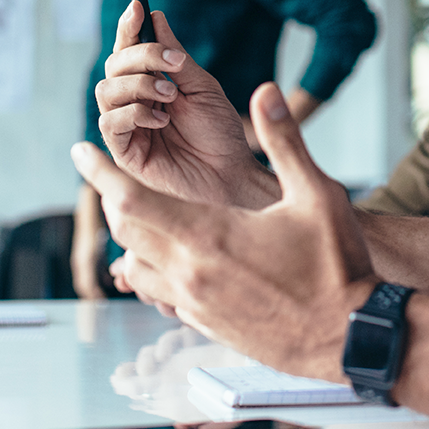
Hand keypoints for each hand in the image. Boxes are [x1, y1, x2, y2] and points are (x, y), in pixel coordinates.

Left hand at [71, 81, 376, 380]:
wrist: (350, 336)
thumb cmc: (338, 265)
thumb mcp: (317, 195)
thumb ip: (285, 141)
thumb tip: (266, 91)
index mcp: (208, 236)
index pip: (131, 199)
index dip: (99, 173)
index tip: (79, 151)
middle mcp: (190, 273)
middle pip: (125, 231)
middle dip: (112, 199)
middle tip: (109, 176)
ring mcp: (195, 304)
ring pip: (137, 266)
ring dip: (130, 237)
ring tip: (138, 213)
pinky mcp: (206, 326)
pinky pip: (160, 293)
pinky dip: (153, 270)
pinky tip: (172, 258)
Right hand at [95, 3, 277, 206]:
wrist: (232, 173)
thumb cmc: (220, 131)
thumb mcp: (202, 86)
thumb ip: (176, 57)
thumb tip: (156, 18)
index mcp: (151, 82)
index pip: (129, 49)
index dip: (129, 26)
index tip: (137, 7)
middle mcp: (134, 101)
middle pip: (113, 66)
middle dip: (140, 57)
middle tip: (173, 65)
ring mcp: (127, 126)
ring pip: (106, 91)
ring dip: (139, 86)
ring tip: (171, 96)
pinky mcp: (125, 152)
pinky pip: (110, 123)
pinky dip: (134, 114)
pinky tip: (162, 120)